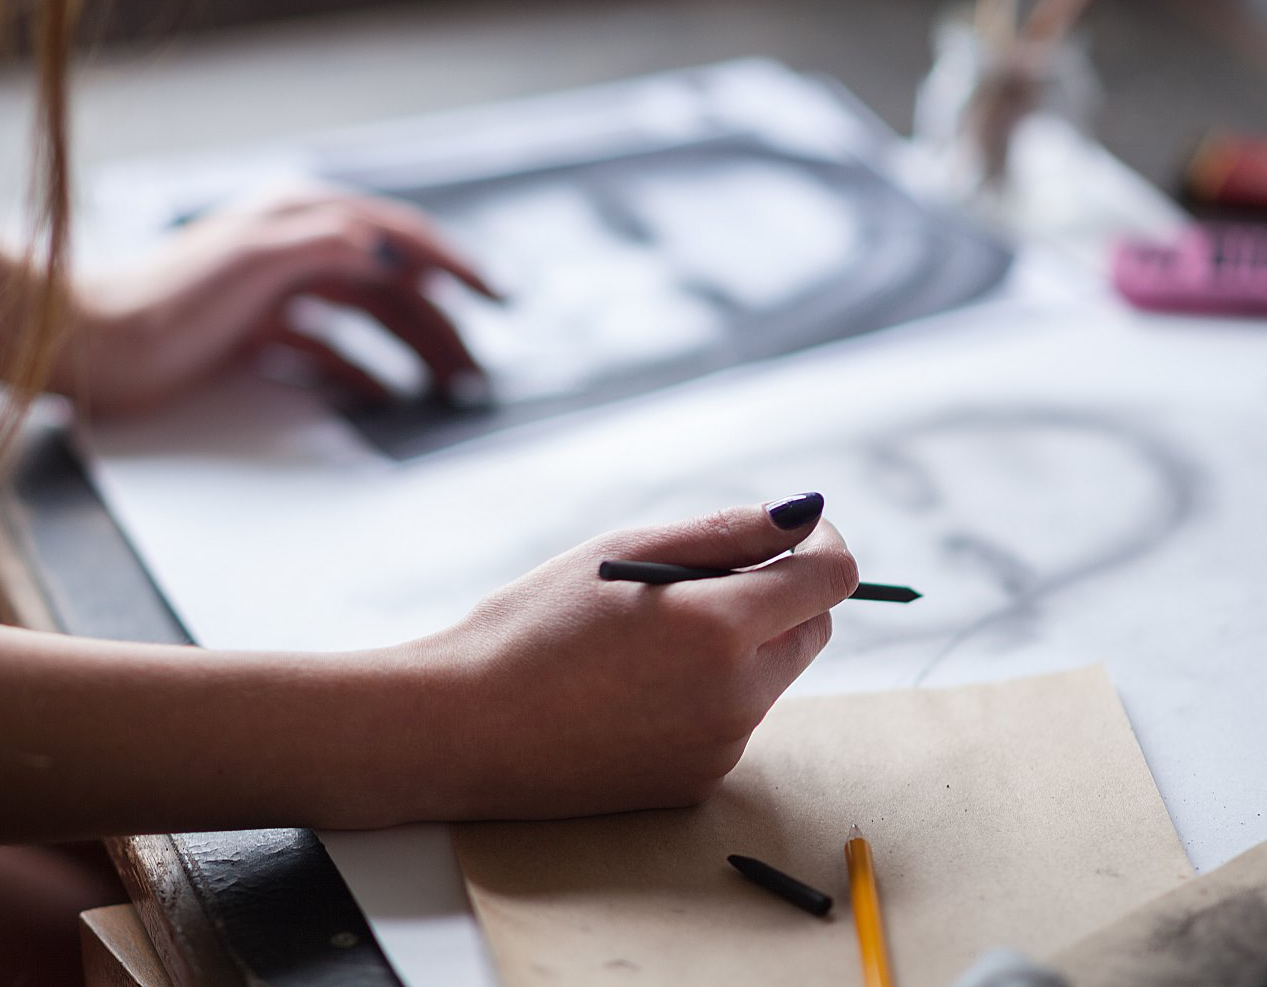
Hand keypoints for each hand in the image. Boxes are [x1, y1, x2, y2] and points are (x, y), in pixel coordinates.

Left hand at [63, 185, 499, 413]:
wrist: (90, 344)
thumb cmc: (163, 302)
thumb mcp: (251, 259)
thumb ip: (323, 244)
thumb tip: (390, 249)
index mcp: (301, 217)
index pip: (398, 236)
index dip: (453, 265)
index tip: (500, 298)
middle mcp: (296, 248)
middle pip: (390, 285)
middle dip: (439, 325)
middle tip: (478, 374)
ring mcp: (279, 293)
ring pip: (365, 320)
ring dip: (409, 352)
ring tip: (447, 391)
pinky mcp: (258, 334)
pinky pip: (327, 353)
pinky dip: (360, 373)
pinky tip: (384, 400)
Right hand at [400, 496, 856, 821]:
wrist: (462, 728)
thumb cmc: (531, 628)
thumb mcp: (624, 555)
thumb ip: (724, 534)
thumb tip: (803, 511)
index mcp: (721, 628)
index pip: (830, 579)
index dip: (820, 544)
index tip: (786, 533)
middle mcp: (737, 697)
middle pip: (810, 629)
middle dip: (778, 595)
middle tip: (699, 580)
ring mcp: (721, 748)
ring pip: (768, 677)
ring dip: (738, 646)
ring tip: (644, 639)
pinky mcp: (696, 783)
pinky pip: (730, 722)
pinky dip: (705, 694)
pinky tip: (631, 689)